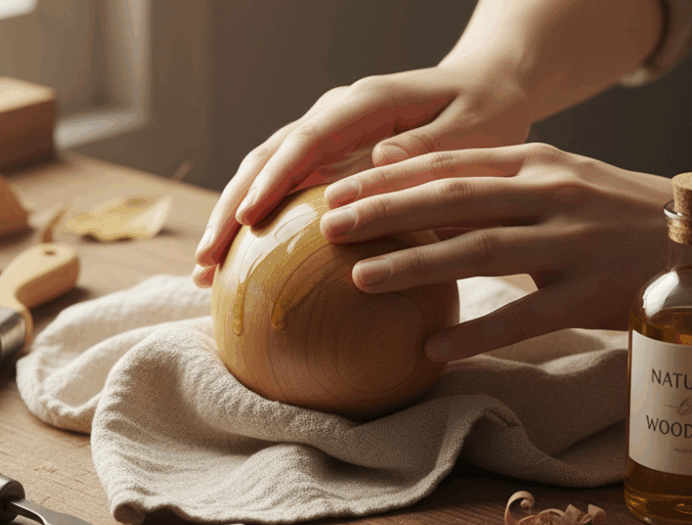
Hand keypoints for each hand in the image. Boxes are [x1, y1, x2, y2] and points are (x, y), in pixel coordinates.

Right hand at [193, 64, 530, 286]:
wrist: (485, 87)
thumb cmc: (486, 110)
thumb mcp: (472, 128)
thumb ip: (427, 147)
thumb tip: (379, 163)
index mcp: (365, 103)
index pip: (306, 140)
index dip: (274, 178)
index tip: (249, 218)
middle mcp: (335, 115)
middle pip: (267, 158)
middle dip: (231, 208)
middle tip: (206, 260)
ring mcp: (326, 136)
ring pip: (264, 174)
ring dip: (231, 220)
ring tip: (205, 270)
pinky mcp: (328, 159)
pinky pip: (284, 188)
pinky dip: (257, 223)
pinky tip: (239, 263)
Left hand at [317, 142, 672, 360]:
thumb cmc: (606, 210)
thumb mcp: (552, 177)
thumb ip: (489, 178)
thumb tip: (404, 178)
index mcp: (535, 163)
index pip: (448, 163)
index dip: (387, 177)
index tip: (336, 190)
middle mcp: (550, 194)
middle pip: (452, 199)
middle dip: (386, 212)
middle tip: (329, 226)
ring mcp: (572, 242)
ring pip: (480, 251)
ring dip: (416, 266)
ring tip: (361, 278)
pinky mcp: (592, 292)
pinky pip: (525, 317)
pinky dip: (477, 334)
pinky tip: (433, 348)